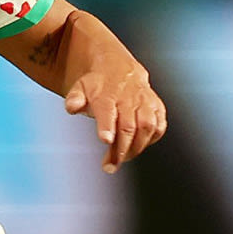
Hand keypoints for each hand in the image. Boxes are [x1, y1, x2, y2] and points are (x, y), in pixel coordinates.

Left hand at [63, 59, 168, 173]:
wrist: (119, 68)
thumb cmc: (98, 85)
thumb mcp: (80, 88)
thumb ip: (74, 99)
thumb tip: (72, 107)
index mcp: (107, 94)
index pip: (107, 110)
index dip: (107, 126)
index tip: (105, 140)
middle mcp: (128, 97)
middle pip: (128, 125)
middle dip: (121, 149)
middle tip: (111, 165)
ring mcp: (144, 102)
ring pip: (147, 126)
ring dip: (137, 147)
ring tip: (123, 158)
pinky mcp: (156, 107)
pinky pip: (159, 125)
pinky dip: (152, 139)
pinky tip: (139, 146)